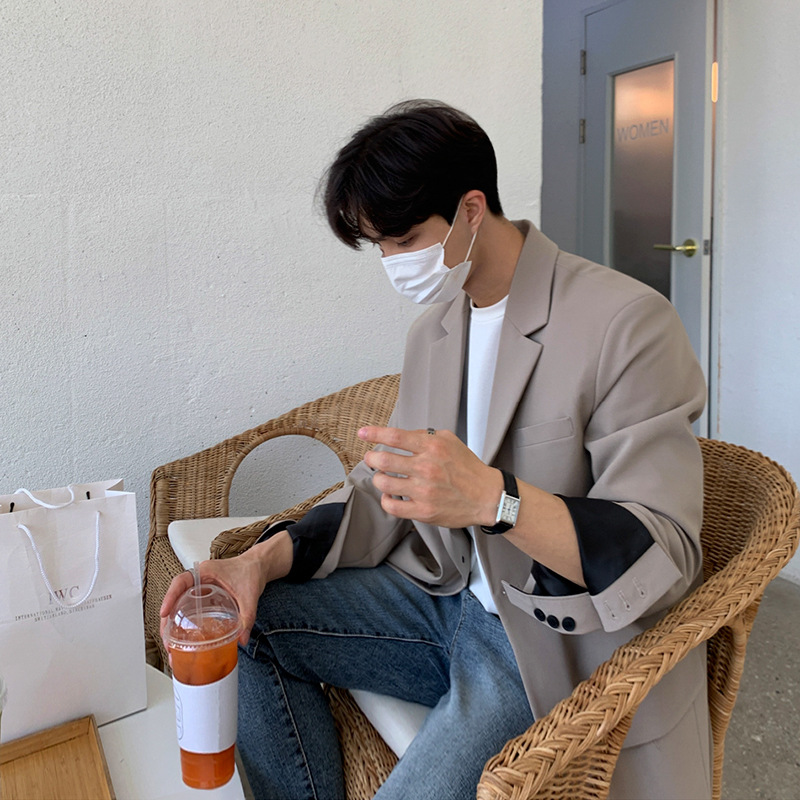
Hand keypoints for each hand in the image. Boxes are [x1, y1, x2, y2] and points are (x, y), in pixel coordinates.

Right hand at [159, 530, 291, 654]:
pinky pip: (188, 609)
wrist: (258, 567)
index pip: (181, 581)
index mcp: (205, 571)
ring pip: (179, 605)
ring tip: (171, 646)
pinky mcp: (204, 597)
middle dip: (167, 620)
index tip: (164, 612)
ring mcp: (200, 588)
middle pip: (175, 598)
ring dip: (172, 624)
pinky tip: (184, 639)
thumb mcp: (250, 595)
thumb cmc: (251, 572)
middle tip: (167, 641)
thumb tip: (241, 640)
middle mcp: (199, 579)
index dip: (169, 597)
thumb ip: (247, 617)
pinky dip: (183, 623)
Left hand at [359, 426, 502, 528]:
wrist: (486, 496)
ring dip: (379, 478)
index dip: (374, 433)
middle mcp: (426, 468)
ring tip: (384, 478)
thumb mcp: (450, 441)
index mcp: (432, 447)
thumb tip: (401, 437)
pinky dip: (386, 499)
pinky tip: (392, 495)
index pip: (395, 437)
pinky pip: (392, 506)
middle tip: (371, 458)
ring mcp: (424, 491)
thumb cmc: (468, 469)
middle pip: (383, 460)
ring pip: (383, 483)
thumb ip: (425, 436)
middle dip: (371, 458)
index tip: (363, 433)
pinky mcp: (423, 511)